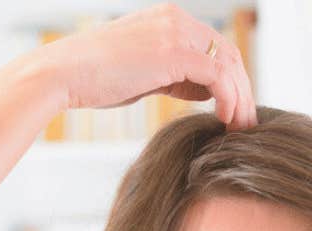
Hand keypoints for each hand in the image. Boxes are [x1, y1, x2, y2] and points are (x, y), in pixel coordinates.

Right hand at [41, 2, 257, 131]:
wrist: (64, 74)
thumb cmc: (94, 80)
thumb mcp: (144, 74)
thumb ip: (175, 76)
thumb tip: (202, 90)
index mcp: (170, 20)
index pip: (216, 48)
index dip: (232, 82)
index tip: (235, 113)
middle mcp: (176, 19)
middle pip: (229, 53)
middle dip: (243, 91)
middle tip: (248, 126)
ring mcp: (175, 32)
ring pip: (229, 63)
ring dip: (241, 99)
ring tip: (242, 130)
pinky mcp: (172, 52)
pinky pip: (217, 75)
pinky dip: (229, 98)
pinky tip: (226, 120)